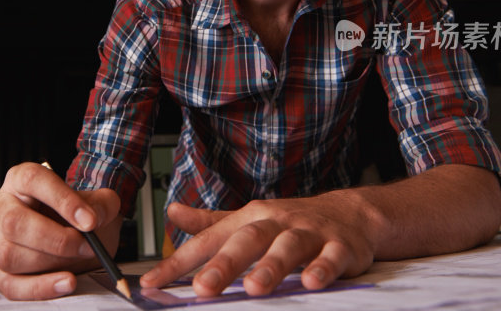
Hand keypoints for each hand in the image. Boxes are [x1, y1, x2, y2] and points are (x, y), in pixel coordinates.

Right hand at [0, 162, 121, 299]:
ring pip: (9, 254)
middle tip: (87, 246)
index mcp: (22, 179)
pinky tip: (66, 282)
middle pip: (13, 221)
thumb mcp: (98, 202)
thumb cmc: (79, 214)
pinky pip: (11, 284)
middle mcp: (3, 207)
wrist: (78, 236)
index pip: (32, 180)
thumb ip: (102, 204)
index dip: (61, 199)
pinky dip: (41, 287)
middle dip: (55, 239)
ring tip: (78, 261)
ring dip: (49, 264)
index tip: (89, 220)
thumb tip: (94, 218)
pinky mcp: (0, 271)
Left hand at [140, 190, 378, 296]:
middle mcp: (275, 223)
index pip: (208, 242)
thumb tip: (172, 212)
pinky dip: (322, 269)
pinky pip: (331, 257)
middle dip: (225, 265)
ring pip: (287, 247)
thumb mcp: (248, 218)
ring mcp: (308, 233)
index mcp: (249, 219)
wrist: (349, 213)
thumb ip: (210, 221)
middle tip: (203, 288)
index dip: (178, 262)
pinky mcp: (339, 246)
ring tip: (255, 288)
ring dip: (271, 267)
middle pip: (247, 241)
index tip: (151, 283)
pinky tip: (311, 282)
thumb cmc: (290, 221)